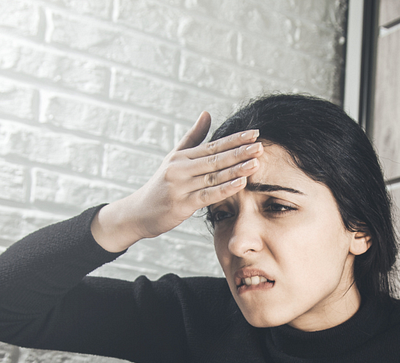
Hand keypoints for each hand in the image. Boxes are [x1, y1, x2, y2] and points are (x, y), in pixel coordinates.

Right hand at [91, 111, 263, 251]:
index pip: (213, 146)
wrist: (139, 213)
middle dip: (240, 152)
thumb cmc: (161, 186)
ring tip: (256, 163)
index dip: (235, 140)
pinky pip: (207, 195)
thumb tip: (207, 113)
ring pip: (214, 176)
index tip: (255, 133)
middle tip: (260, 146)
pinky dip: (225, 189)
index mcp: (182, 157)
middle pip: (215, 159)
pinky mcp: (182, 204)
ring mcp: (180, 186)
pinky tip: (241, 183)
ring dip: (236, 169)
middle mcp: (180, 168)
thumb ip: (193, 137)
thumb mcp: (174, 158)